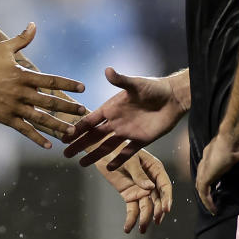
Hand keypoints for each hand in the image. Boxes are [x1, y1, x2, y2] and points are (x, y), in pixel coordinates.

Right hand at [0, 23, 85, 147]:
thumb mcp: (3, 48)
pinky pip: (24, 130)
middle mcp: (21, 93)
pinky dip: (37, 138)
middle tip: (83, 112)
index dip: (68, 84)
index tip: (83, 88)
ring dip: (57, 125)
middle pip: (49, 101)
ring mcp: (14, 107)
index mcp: (23, 76)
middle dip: (68, 107)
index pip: (51, 80)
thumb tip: (33, 24)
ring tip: (72, 131)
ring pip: (40, 119)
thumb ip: (21, 39)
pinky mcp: (6, 118)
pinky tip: (49, 145)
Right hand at [63, 68, 186, 168]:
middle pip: (94, 136)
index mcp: (112, 108)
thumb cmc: (154, 87)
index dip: (78, 128)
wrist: (173, 98)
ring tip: (82, 165)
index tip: (65, 136)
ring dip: (95, 155)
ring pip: (107, 146)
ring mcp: (128, 132)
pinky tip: (109, 168)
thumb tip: (107, 70)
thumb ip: (120, 80)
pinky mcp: (141, 140)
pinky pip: (128, 153)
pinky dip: (119, 160)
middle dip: (80, 144)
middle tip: (66, 154)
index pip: (90, 120)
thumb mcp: (135, 84)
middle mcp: (117, 121)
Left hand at [95, 149, 173, 233]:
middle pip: (157, 199)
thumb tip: (150, 187)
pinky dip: (131, 219)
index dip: (167, 198)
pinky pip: (132, 209)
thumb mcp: (130, 159)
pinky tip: (128, 228)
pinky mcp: (129, 195)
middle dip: (157, 210)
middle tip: (154, 220)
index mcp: (154, 168)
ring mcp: (140, 189)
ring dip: (145, 218)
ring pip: (146, 206)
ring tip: (141, 228)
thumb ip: (139, 174)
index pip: (165, 185)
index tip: (166, 209)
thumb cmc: (119, 148)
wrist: (102, 150)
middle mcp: (150, 181)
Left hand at [195, 99, 238, 212]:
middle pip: (204, 170)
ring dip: (206, 194)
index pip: (211, 158)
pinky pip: (204, 191)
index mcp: (217, 147)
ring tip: (213, 205)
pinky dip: (207, 201)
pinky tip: (213, 209)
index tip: (218, 175)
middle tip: (213, 193)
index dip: (213, 166)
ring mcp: (207, 165)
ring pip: (201, 182)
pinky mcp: (207, 174)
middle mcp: (209, 156)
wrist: (234, 134)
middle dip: (207, 181)